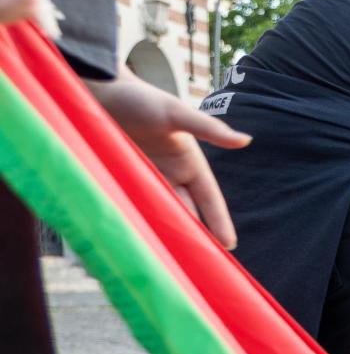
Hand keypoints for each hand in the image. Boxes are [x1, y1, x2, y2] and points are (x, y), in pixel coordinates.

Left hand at [86, 73, 248, 249]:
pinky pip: (136, 205)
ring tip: (176, 260)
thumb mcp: (176, 113)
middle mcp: (171, 174)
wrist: (99, 89)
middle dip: (197, 236)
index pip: (209, 200)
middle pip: (188, 211)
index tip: (229, 247)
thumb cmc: (140, 98)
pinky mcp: (123, 178)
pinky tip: (142, 239)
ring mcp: (147, 178)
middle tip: (204, 264)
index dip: (219, 222)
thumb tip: (245, 141)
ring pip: (162, 212)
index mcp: (190, 163)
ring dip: (168, 232)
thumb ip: (208, 128)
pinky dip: (141, 221)